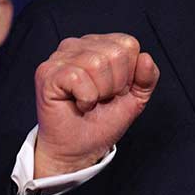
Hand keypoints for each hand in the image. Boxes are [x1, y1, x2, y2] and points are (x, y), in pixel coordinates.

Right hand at [33, 33, 158, 177]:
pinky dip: (85, 99)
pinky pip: (78, 78)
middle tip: (101, 99)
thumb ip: (147, 78)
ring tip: (89, 101)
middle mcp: (77, 45)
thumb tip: (146, 58)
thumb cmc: (101, 122)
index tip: (115, 91)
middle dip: (115, 85)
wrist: (78, 150)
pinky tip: (77, 104)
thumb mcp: (135, 99)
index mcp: (98, 45)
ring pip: (96, 63)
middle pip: (115, 53)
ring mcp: (59, 57)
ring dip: (99, 93)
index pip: (128, 44)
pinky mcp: (47, 72)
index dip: (129, 74)